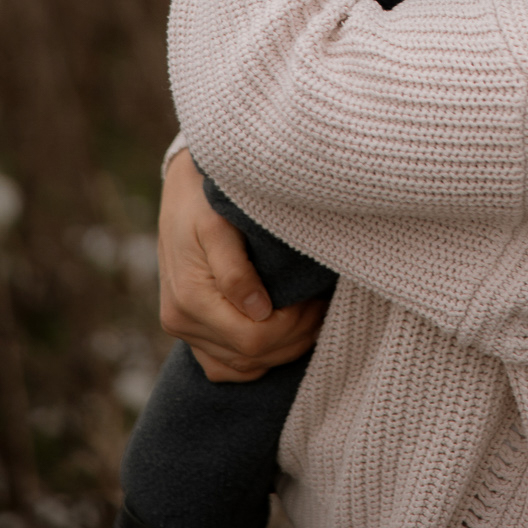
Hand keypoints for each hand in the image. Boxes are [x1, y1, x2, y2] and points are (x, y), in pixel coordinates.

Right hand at [158, 150, 325, 382]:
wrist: (182, 187)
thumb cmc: (204, 199)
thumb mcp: (218, 224)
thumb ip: (235, 270)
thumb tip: (259, 311)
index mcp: (190, 299)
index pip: (252, 339)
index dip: (292, 327)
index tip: (315, 298)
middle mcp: (181, 321)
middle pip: (250, 356)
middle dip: (293, 336)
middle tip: (320, 303)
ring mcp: (184, 329)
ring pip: (240, 367)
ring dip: (280, 349)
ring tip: (309, 316)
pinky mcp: (190, 328)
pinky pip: (224, 365)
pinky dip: (255, 358)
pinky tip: (282, 334)